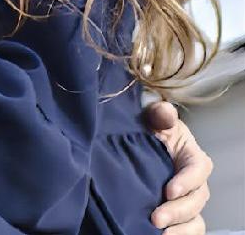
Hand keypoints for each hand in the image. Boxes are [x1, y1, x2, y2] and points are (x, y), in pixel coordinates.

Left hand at [145, 100, 211, 233]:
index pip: (198, 170)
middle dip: (177, 212)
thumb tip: (166, 113)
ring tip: (159, 233)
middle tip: (156, 219)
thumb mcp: (153, 116)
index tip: (168, 190)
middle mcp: (195, 182)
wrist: (136, 141)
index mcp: (192, 157)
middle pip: (196, 201)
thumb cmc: (150, 128)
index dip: (187, 182)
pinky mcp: (179, 213)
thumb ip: (160, 114)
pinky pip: (188, 230)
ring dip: (180, 229)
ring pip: (195, 220)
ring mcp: (188, 199)